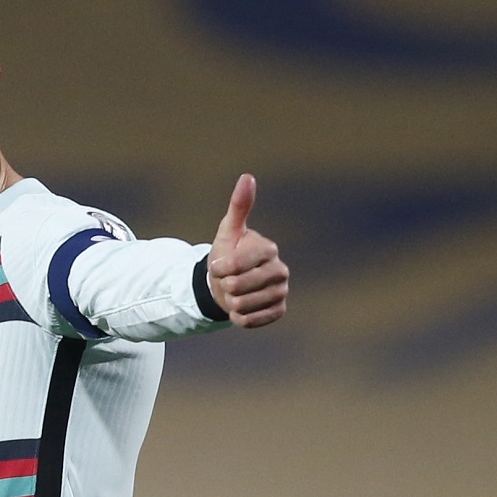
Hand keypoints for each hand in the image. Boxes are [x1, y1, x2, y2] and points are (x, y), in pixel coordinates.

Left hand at [208, 174, 288, 327]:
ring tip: (232, 294)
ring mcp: (281, 292)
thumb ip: (239, 206)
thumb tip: (247, 176)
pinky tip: (239, 308)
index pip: (237, 263)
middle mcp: (280, 270)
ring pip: (244, 305)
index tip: (216, 266)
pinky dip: (240, 317)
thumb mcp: (228, 230)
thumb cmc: (228, 253)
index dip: (220, 268)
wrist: (229, 283)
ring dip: (230, 302)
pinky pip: (252, 320)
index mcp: (268, 249)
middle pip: (239, 286)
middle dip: (224, 285)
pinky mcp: (279, 311)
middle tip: (226, 281)